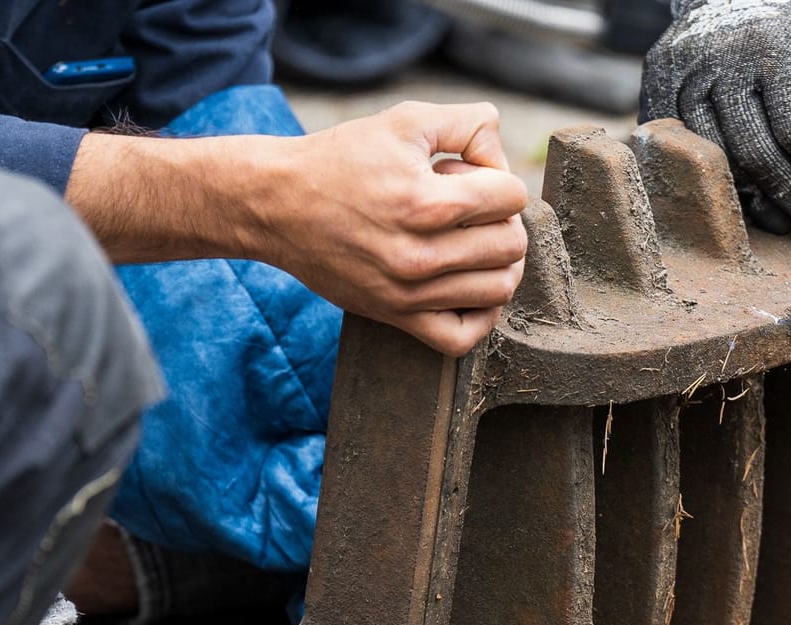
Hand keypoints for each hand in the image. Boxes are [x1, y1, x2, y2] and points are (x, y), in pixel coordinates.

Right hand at [259, 101, 529, 356]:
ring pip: (498, 289)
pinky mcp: (396, 316)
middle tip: (471, 210)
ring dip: (498, 263)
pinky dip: (481, 316)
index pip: (511, 197)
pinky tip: (470, 288)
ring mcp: (409, 291)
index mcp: (426, 202)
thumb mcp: (404, 121)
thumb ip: (467, 124)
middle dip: (502, 219)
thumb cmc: (342, 159)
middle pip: (511, 245)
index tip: (470, 177)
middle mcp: (420, 253)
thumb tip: (503, 159)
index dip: (499, 178)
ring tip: (472, 244)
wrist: (279, 204)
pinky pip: (461, 338)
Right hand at [641, 0, 790, 234]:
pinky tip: (751, 198)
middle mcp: (723, 61)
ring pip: (715, 163)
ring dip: (756, 204)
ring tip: (787, 216)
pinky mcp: (657, 90)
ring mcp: (683, 77)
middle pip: (755, 155)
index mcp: (777, 49)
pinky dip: (720, 186)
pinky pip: (683, 157)